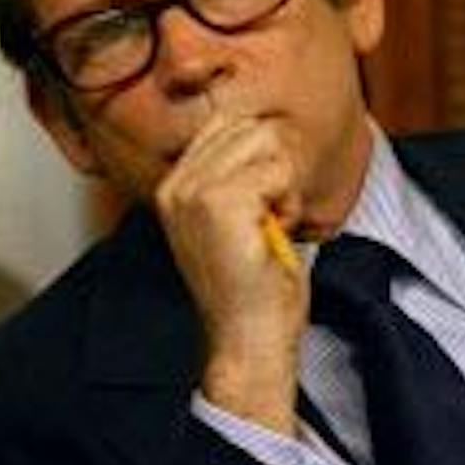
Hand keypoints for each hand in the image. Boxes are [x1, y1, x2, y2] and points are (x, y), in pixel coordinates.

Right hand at [154, 109, 307, 433]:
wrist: (249, 340)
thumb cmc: (254, 289)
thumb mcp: (238, 221)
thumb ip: (240, 176)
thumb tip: (270, 132)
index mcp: (174, 187)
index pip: (227, 123)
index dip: (264, 154)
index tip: (266, 204)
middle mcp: (176, 186)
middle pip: (250, 126)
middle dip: (278, 167)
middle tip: (272, 217)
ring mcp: (194, 193)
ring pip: (267, 143)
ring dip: (286, 184)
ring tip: (272, 225)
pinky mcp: (220, 204)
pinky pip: (278, 172)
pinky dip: (290, 203)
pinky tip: (276, 233)